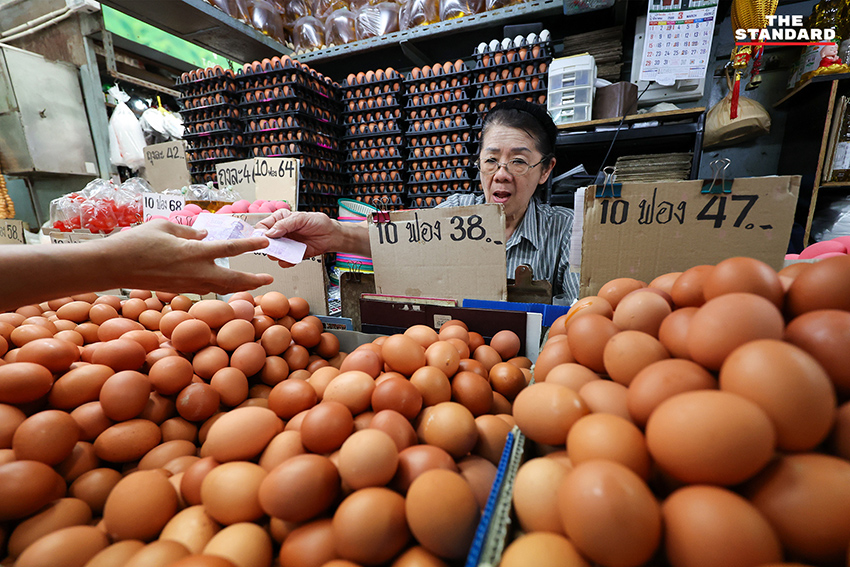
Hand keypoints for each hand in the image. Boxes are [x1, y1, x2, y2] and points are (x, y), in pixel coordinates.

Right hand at [105, 220, 273, 294]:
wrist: (112, 266)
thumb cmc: (135, 242)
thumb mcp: (164, 226)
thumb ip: (188, 231)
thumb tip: (204, 235)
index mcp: (193, 252)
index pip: (230, 248)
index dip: (250, 245)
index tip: (265, 242)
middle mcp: (194, 272)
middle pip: (232, 280)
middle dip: (253, 280)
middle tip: (269, 279)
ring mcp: (187, 284)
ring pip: (220, 288)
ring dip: (239, 286)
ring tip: (253, 283)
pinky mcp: (179, 290)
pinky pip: (205, 289)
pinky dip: (218, 287)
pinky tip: (223, 284)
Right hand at [257, 210, 342, 266]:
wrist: (330, 235)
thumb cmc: (318, 223)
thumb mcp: (301, 218)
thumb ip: (285, 224)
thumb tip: (270, 233)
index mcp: (279, 220)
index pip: (262, 226)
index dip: (261, 232)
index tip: (265, 237)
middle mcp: (280, 233)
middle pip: (265, 242)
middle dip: (269, 245)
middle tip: (275, 246)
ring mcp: (285, 245)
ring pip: (273, 253)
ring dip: (278, 254)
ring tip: (286, 250)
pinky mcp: (292, 255)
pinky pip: (283, 262)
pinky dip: (287, 261)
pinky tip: (293, 256)